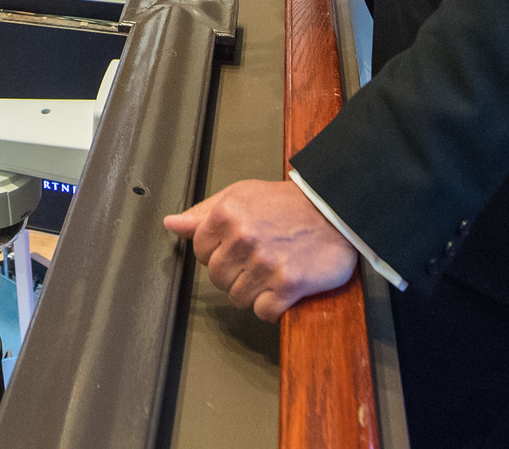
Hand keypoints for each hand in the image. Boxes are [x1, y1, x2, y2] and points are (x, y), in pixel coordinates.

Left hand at [164, 179, 357, 319]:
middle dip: (234, 273)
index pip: (200, 251)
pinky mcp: (288, 284)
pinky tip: (282, 288)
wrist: (335, 211)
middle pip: (217, 278)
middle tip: (257, 259)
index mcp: (227, 214)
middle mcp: (244, 238)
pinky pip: (263, 312)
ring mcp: (266, 263)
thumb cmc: (287, 204)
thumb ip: (203, 213)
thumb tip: (173, 224)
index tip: (236, 247)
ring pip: (237, 298)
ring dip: (253, 291)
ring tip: (271, 271)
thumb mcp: (242, 196)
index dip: (217, 253)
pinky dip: (272, 306)